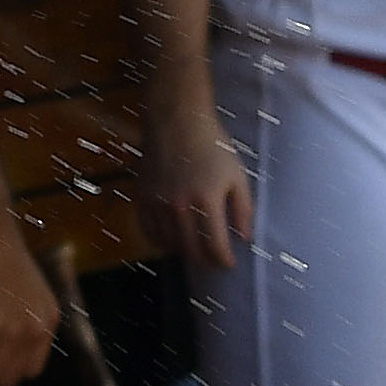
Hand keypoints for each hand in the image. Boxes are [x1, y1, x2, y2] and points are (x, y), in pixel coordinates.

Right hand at [134, 105, 253, 275]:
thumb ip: (244, 210)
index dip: (224, 261)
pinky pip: (148, 231)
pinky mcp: (142, 197)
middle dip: (205, 261)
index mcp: (207, 200)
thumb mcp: (238, 176)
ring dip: (183, 252)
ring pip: (168, 244)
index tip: (229, 264)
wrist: (176, 122)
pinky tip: (172, 240)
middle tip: (214, 262)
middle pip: (190, 250)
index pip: (215, 246)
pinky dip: (161, 241)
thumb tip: (244, 238)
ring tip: (195, 251)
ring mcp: (157, 202)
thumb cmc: (212, 146)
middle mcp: (179, 206)